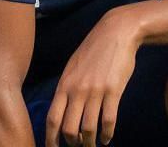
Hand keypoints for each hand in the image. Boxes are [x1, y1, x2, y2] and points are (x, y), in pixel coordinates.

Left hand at [46, 10, 140, 146]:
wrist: (116, 33)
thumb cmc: (94, 49)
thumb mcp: (73, 67)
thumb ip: (67, 88)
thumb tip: (62, 109)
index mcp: (64, 85)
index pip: (52, 119)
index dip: (51, 138)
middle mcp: (77, 91)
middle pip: (69, 128)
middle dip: (73, 143)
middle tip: (78, 146)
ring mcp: (95, 91)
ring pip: (89, 128)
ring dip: (90, 142)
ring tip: (93, 145)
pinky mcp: (113, 91)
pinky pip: (109, 120)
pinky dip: (107, 134)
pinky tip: (108, 138)